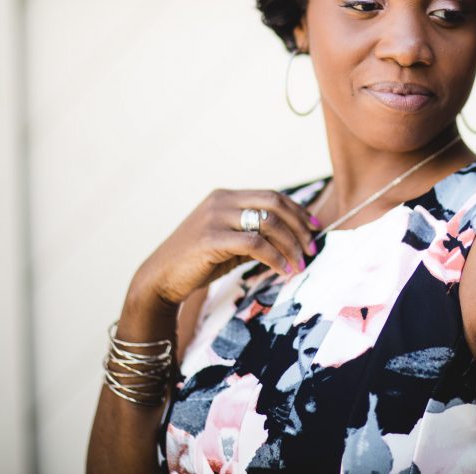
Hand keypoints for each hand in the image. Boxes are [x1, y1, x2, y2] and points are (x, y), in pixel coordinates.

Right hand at [127, 189, 318, 315]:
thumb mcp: (229, 242)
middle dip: (299, 227)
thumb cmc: (197, 262)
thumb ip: (255, 235)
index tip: (315, 228)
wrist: (160, 278)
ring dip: (291, 245)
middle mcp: (221, 201)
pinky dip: (275, 258)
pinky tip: (282, 271)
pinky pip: (255, 244)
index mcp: (226, 196)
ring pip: (268, 223)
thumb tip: (293, 240)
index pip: (272, 196)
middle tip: (311, 249)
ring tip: (300, 264)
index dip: (298, 211)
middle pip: (275, 204)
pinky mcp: (211, 239)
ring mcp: (215, 218)